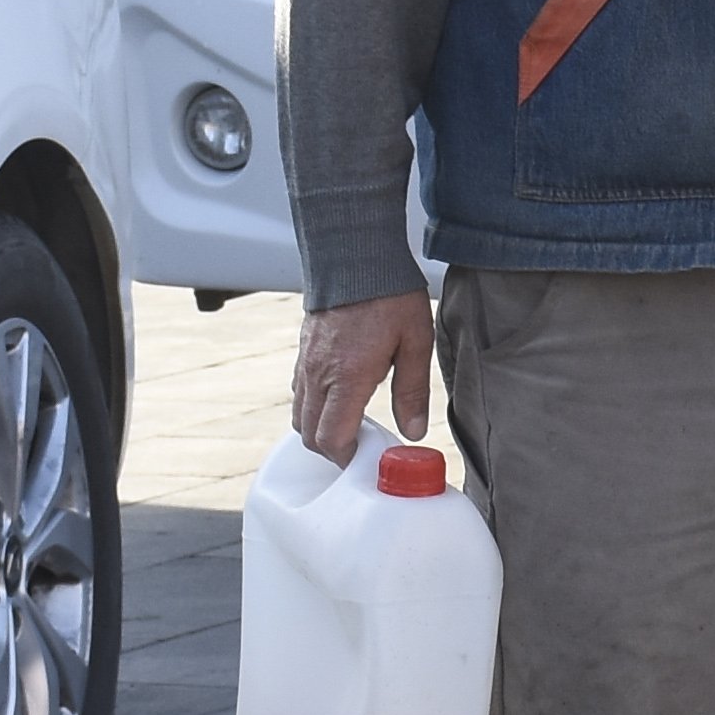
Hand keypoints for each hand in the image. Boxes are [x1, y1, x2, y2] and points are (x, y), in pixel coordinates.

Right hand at [292, 290, 434, 468]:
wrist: (356, 255)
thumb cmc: (389, 295)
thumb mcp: (415, 342)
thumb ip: (412, 391)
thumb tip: (413, 431)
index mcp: (347, 377)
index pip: (331, 439)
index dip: (346, 459)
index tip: (368, 458)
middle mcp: (319, 375)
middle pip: (309, 435)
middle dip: (332, 449)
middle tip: (361, 447)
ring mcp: (305, 364)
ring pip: (299, 415)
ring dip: (320, 428)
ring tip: (351, 423)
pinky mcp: (302, 352)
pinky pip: (299, 392)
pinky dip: (313, 406)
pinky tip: (339, 397)